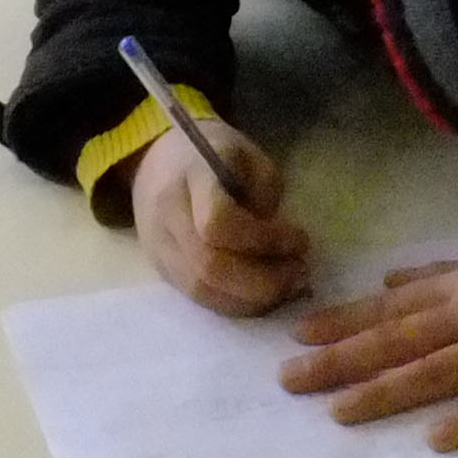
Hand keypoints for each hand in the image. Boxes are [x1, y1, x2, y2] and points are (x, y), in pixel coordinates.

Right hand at [130, 116, 309, 316]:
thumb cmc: (213, 153)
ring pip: (202, 291)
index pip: (217, 222)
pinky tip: (263, 295)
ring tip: (287, 288)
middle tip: (300, 273)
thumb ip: (264, 195)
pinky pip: (199, 299)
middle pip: (209, 267)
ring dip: (252, 299)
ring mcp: (159, 248)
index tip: (299, 239)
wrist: (157, 161)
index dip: (264, 240)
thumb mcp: (249, 155)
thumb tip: (277, 247)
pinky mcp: (162, 271)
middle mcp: (167, 218)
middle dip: (263, 281)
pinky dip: (236, 304)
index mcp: (191, 177)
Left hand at [282, 243, 457, 451]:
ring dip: (385, 391)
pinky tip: (436, 441)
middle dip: (341, 360)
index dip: (341, 322)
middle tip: (291, 379)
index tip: (295, 336)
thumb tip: (384, 283)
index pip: (388, 308)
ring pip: (434, 371)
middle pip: (397, 341)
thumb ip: (436, 277)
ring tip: (340, 411)